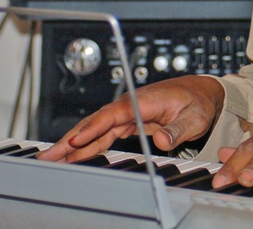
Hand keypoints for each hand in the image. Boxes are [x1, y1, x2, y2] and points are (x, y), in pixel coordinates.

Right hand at [36, 75, 223, 163]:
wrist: (203, 93)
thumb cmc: (198, 101)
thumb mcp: (195, 116)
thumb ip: (178, 129)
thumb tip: (161, 139)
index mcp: (144, 100)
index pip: (113, 115)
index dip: (93, 128)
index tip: (74, 140)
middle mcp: (131, 105)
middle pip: (96, 122)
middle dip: (71, 138)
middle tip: (48, 156)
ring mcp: (128, 114)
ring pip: (96, 129)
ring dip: (74, 144)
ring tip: (52, 159)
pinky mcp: (129, 122)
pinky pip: (104, 134)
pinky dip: (88, 144)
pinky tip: (74, 155)